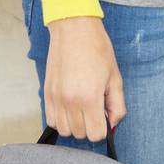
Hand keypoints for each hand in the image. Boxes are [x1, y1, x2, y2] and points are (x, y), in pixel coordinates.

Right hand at [43, 16, 125, 141]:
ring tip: (82, 108)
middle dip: (90, 126)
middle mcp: (69, 102)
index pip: (96, 134)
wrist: (74, 29)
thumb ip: (117, 105)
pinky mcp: (46, 93)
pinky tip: (70, 106)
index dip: (103, 128)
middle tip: (95, 109)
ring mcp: (55, 98)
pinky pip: (51, 120)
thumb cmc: (97, 49)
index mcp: (89, 98)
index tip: (105, 115)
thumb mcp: (115, 77)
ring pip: (64, 130)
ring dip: (74, 125)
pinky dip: (61, 119)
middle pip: (79, 134)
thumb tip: (113, 124)